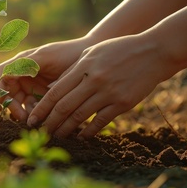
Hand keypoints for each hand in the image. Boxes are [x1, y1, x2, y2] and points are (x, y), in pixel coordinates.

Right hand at [0, 37, 93, 120]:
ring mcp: (33, 85)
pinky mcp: (44, 95)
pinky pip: (35, 107)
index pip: (1, 79)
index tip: (6, 106)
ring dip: (26, 112)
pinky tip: (47, 116)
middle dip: (15, 108)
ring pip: (21, 104)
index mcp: (20, 63)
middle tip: (26, 119)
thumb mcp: (46, 57)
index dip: (0, 93)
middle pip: (9, 95)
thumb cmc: (67, 53)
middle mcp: (23, 74)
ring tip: (38, 118)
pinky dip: (37, 113)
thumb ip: (25, 64)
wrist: (92, 57)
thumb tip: (5, 75)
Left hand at [28, 34, 178, 138]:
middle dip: (50, 122)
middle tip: (41, 132)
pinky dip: (89, 131)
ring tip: (58, 136)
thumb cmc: (118, 50)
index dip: (42, 108)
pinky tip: (81, 136)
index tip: (33, 119)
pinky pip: (100, 121)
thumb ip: (72, 71)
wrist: (153, 52)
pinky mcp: (122, 103)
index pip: (55, 93)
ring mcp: (108, 93)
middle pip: (64, 107)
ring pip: (80, 117)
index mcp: (83, 67)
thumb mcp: (92, 54)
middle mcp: (93, 81)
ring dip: (66, 129)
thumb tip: (51, 89)